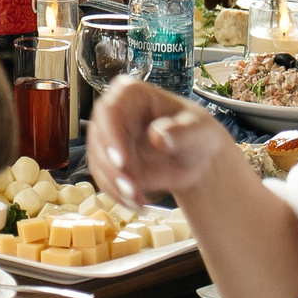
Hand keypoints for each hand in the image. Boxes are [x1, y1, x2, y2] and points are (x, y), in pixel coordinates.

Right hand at [86, 77, 233, 205]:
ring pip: (98, 162)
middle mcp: (113, 113)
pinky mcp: (109, 161)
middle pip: (99, 140)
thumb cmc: (197, 133)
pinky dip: (118, 195)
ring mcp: (108, 138)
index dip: (111, 136)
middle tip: (132, 190)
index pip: (109, 111)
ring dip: (115, 186)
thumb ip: (181, 132)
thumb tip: (158, 137)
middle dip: (112, 169)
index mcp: (131, 94)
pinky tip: (137, 203)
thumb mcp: (199, 130)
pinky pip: (104, 179)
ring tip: (139, 200)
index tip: (122, 162)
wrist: (196, 155)